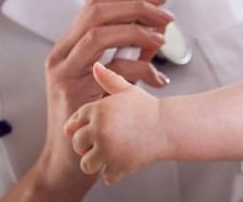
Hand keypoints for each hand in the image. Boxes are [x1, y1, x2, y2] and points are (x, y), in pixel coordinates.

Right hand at [4, 0, 171, 199]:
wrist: (67, 161)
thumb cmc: (91, 117)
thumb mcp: (109, 79)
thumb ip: (130, 54)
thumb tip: (157, 32)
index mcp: (68, 46)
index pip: (95, 4)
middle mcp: (61, 55)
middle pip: (96, 12)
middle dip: (136, 7)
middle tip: (166, 15)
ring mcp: (64, 74)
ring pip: (99, 35)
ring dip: (137, 31)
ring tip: (163, 39)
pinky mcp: (74, 94)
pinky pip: (112, 71)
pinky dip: (141, 67)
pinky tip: (158, 78)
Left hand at [65, 63, 166, 184]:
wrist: (168, 126)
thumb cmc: (149, 108)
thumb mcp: (127, 90)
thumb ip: (108, 79)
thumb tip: (96, 67)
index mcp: (98, 110)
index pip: (74, 122)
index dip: (76, 127)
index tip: (77, 131)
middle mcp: (99, 130)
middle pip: (77, 144)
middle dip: (85, 146)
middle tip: (97, 144)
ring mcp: (108, 150)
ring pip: (87, 164)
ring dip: (96, 162)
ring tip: (106, 156)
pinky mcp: (118, 166)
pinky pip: (106, 176)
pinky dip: (113, 173)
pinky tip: (121, 163)